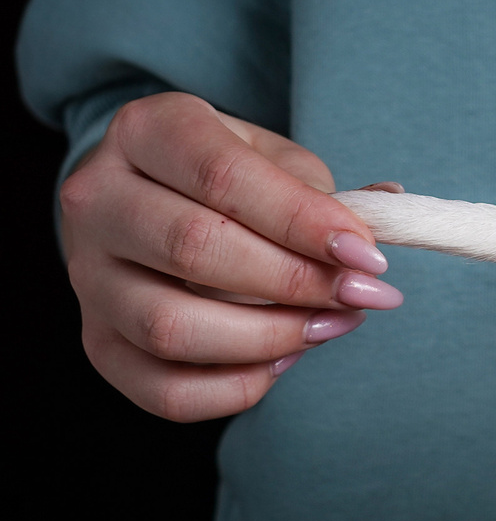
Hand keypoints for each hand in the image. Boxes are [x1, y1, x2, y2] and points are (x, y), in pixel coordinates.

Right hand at [58, 91, 398, 421]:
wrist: (151, 195)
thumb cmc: (226, 176)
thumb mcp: (272, 158)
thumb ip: (323, 194)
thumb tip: (382, 224)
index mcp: (147, 131)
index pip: (222, 177)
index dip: (304, 222)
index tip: (369, 255)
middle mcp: (97, 199)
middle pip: (193, 250)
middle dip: (295, 281)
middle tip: (361, 294)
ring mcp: (87, 275)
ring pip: (170, 327)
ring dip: (269, 339)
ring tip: (331, 325)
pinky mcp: (95, 339)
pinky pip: (161, 389)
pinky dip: (234, 388)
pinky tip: (284, 360)